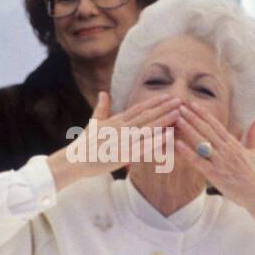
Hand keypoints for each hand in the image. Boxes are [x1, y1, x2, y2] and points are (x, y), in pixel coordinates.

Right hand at [48, 90, 181, 192]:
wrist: (74, 161)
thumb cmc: (85, 144)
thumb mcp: (94, 123)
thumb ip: (101, 108)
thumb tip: (103, 92)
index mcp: (116, 121)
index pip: (138, 109)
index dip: (153, 102)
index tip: (167, 95)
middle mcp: (121, 128)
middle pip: (146, 116)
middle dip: (164, 108)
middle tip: (180, 100)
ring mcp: (122, 141)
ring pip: (147, 129)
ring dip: (164, 120)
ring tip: (178, 113)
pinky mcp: (123, 155)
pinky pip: (143, 147)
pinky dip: (156, 140)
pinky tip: (168, 136)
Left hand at [175, 102, 254, 218]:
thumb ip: (253, 135)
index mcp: (234, 144)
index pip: (216, 125)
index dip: (204, 114)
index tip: (193, 105)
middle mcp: (226, 150)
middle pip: (207, 130)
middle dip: (193, 117)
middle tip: (180, 106)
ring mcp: (220, 161)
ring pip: (201, 142)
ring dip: (188, 129)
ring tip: (177, 119)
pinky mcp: (215, 174)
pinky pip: (198, 161)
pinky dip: (188, 152)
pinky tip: (178, 144)